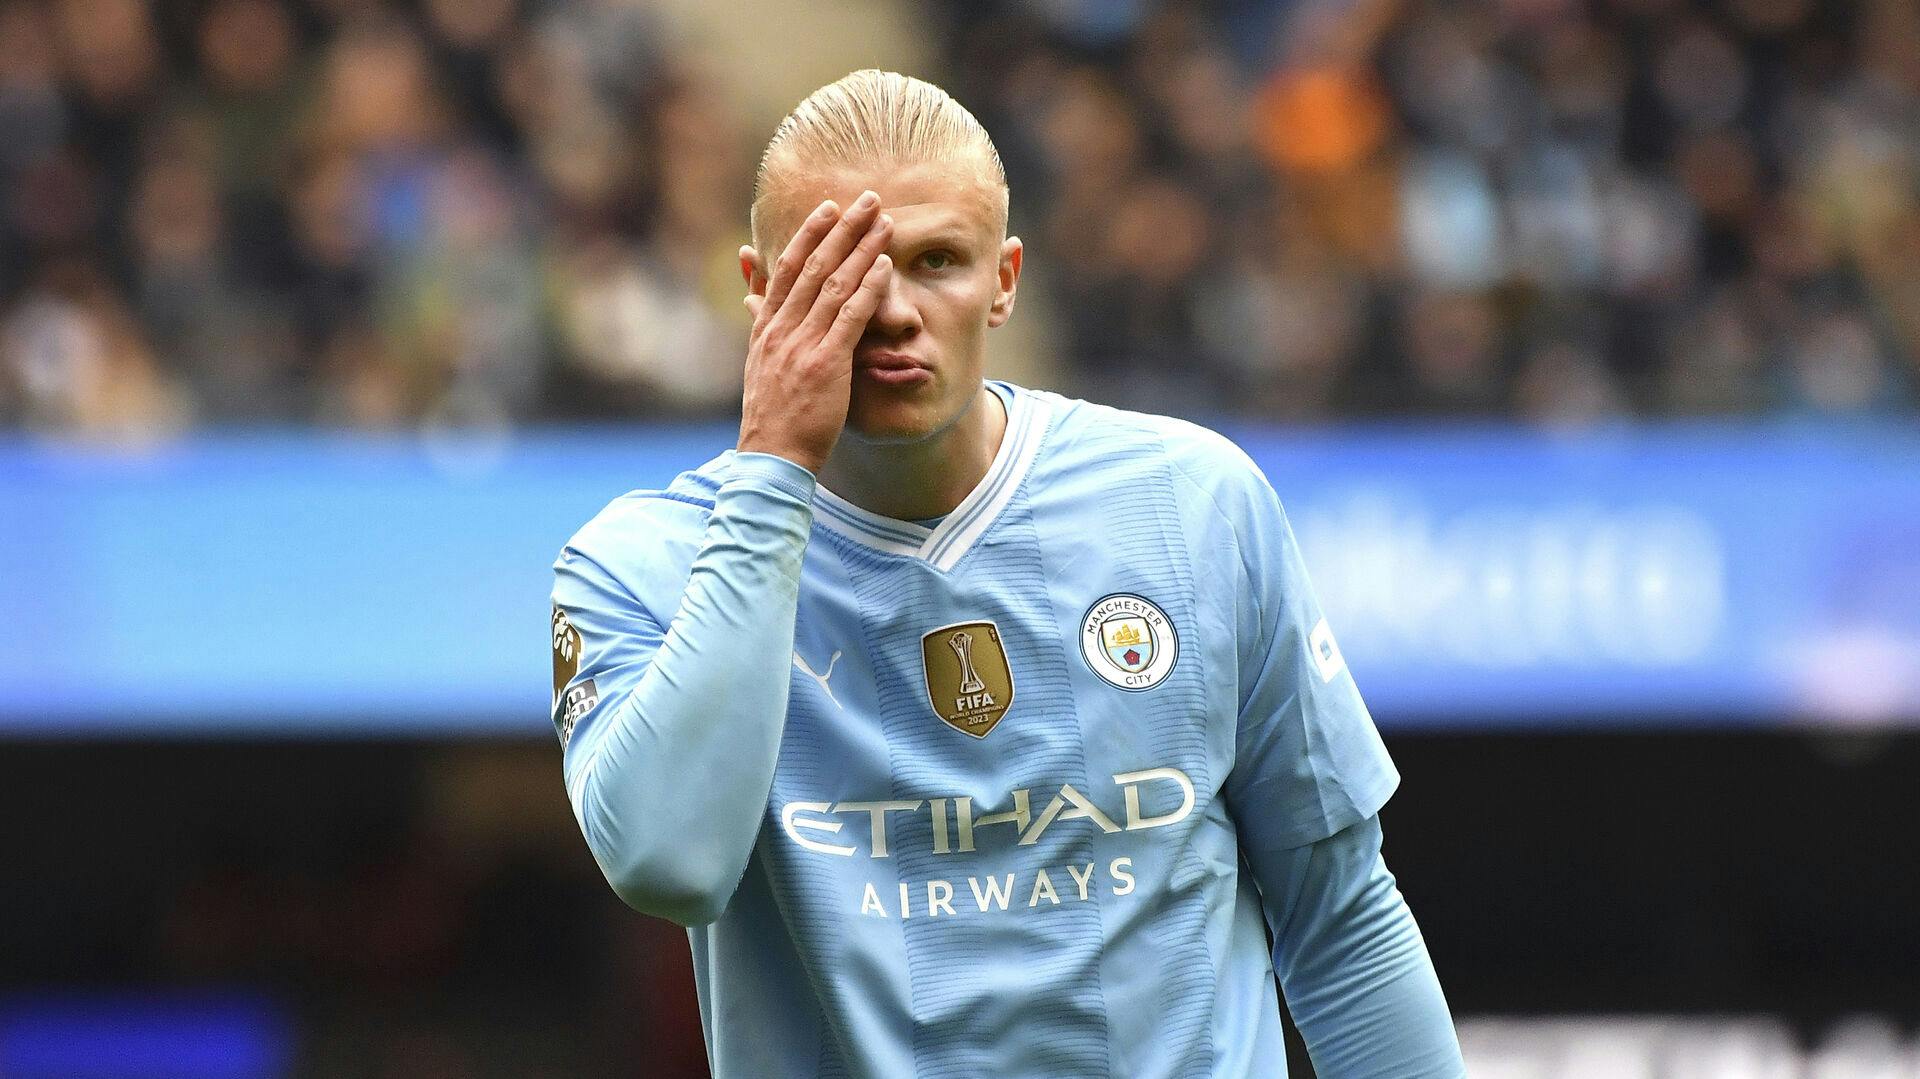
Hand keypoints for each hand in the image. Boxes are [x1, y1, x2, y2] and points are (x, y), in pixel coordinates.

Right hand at [737, 190, 893, 473]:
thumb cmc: (773, 417)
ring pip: (833, 283)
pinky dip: (868, 287)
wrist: (772, 457)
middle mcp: (782, 330)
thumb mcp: (759, 364)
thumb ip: (760, 324)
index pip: (786, 269)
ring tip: (882, 221)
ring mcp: (802, 345)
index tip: (828, 209)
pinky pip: (850, 316)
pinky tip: (885, 265)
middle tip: (865, 199)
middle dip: (840, 229)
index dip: (808, 235)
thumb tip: (750, 294)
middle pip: (812, 265)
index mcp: (766, 329)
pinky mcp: (826, 363)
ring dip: (860, 248)